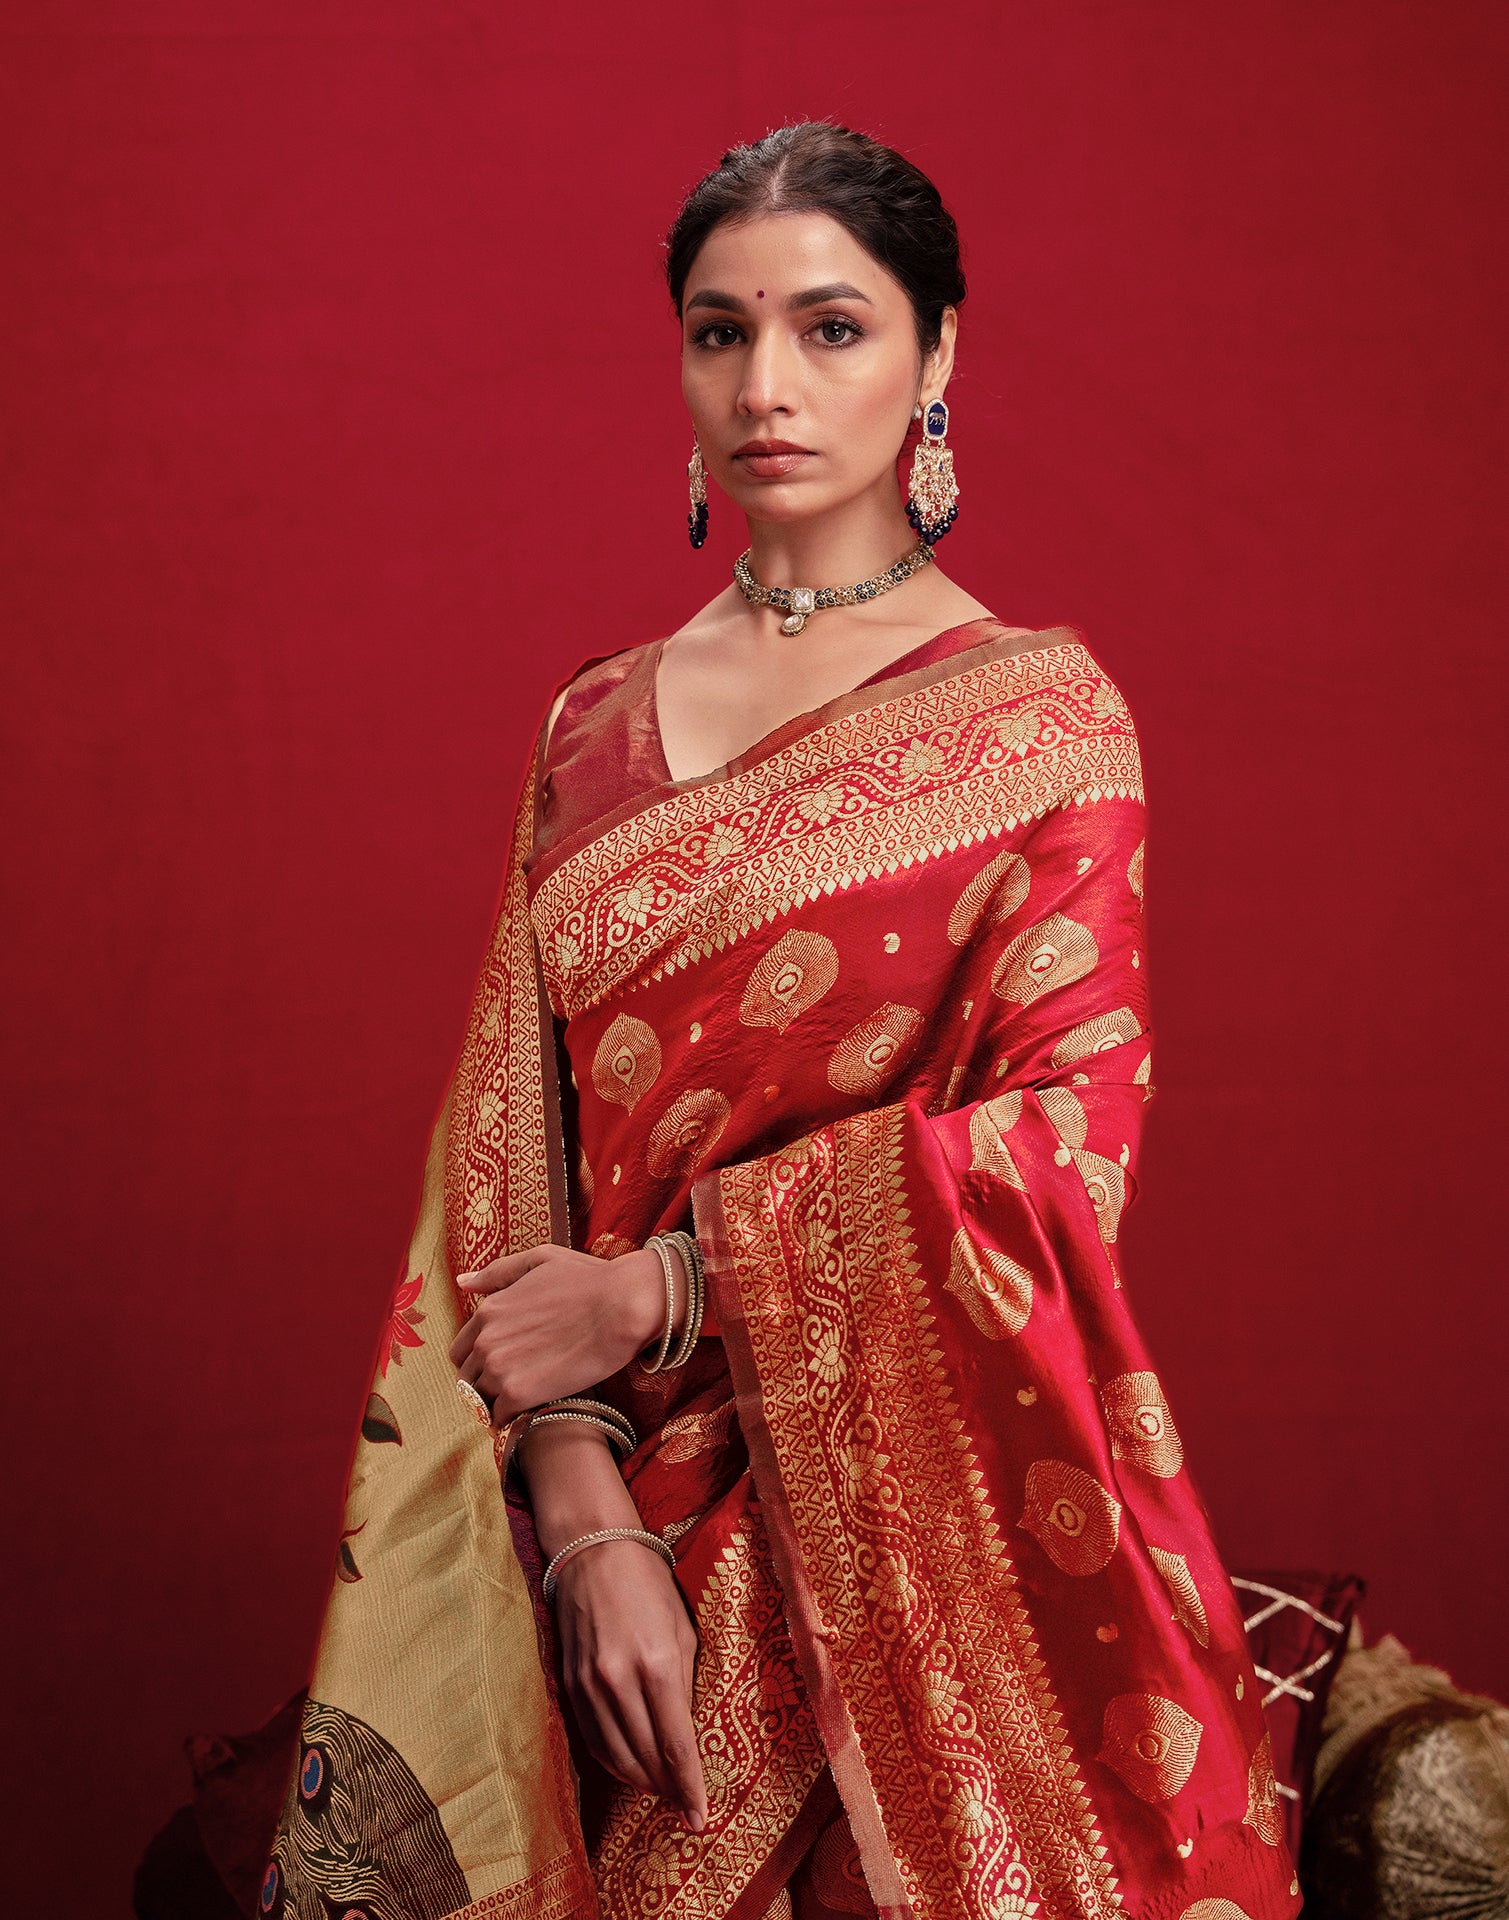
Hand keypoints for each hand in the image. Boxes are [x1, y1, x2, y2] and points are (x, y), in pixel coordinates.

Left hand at [448, 1243, 679, 1421]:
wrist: (623, 1306)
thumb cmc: (590, 1280)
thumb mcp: (540, 1261)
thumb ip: (498, 1273)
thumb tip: (464, 1281)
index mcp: (488, 1311)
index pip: (460, 1351)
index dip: (478, 1362)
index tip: (500, 1367)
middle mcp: (485, 1341)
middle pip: (467, 1379)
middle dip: (485, 1385)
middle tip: (515, 1388)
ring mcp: (499, 1369)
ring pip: (480, 1401)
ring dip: (498, 1404)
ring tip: (525, 1404)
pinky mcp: (518, 1394)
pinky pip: (501, 1418)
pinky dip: (512, 1418)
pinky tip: (532, 1413)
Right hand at [554, 1536, 706, 1832]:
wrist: (594, 1551)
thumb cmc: (649, 1584)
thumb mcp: (682, 1630)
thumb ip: (684, 1686)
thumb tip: (686, 1738)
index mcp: (657, 1664)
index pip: (676, 1746)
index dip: (689, 1788)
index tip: (699, 1818)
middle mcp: (620, 1681)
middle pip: (646, 1759)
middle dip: (669, 1791)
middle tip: (686, 1808)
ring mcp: (590, 1685)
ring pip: (617, 1757)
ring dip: (642, 1781)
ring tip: (663, 1790)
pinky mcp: (570, 1684)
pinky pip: (594, 1740)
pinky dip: (615, 1761)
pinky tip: (632, 1767)